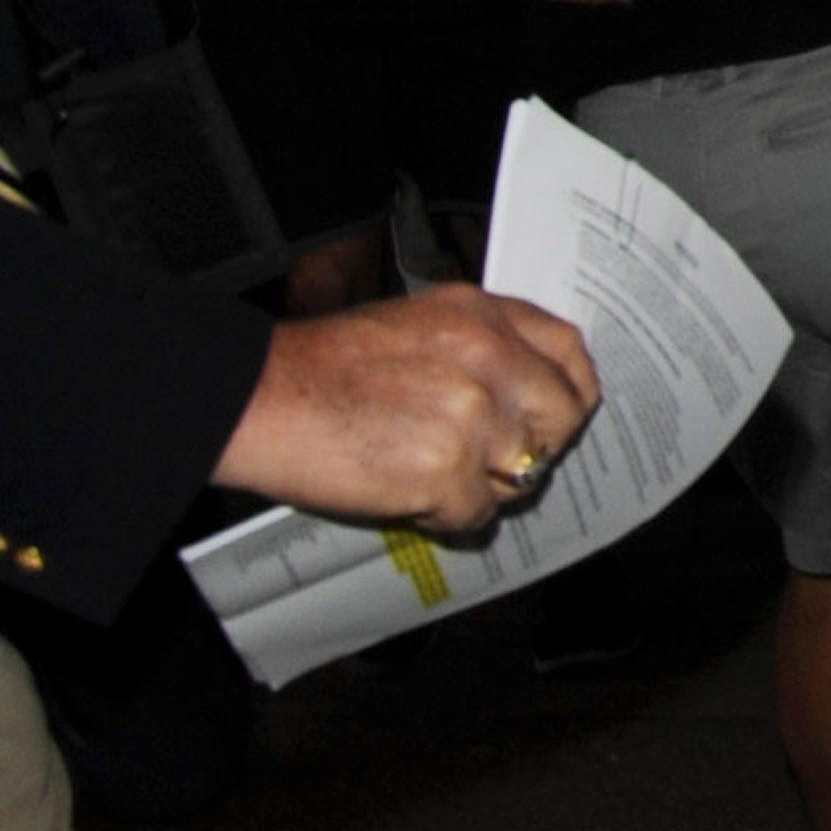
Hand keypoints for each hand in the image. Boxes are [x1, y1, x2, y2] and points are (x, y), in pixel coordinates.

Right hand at [215, 287, 600, 537]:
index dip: (569, 390)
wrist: (260, 396)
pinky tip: (402, 489)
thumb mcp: (415, 324)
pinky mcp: (448, 469)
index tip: (557, 414)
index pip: (568, 351)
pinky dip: (444, 516)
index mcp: (479, 315)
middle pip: (561, 418)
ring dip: (480, 485)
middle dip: (533, 449)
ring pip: (522, 474)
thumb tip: (524, 394)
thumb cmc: (322, 368)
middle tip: (486, 460)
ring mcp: (472, 413)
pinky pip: (476, 514)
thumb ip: (478, 349)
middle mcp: (487, 356)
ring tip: (423, 469)